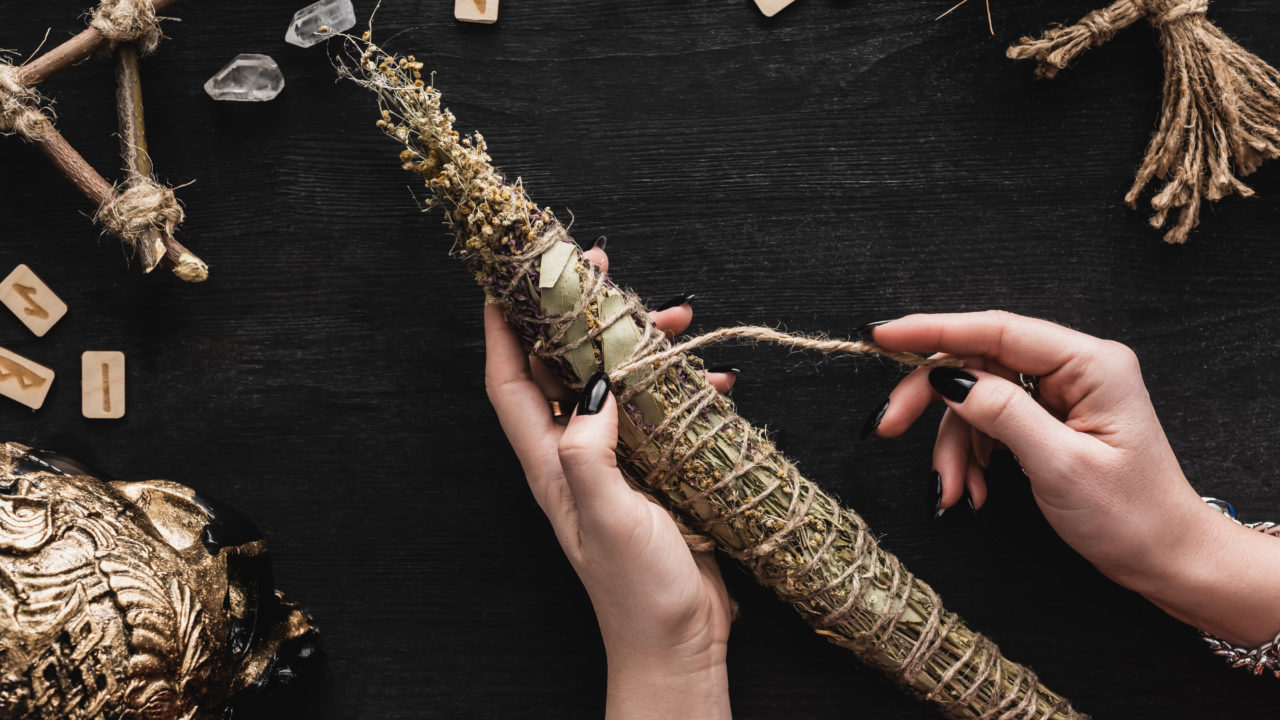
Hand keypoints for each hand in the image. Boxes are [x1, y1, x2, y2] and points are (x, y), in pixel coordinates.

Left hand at [484, 246, 733, 719]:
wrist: (679, 641)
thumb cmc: (637, 590)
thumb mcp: (608, 514)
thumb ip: (589, 449)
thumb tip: (591, 384)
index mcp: (550, 461)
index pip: (510, 381)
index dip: (502, 327)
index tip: (508, 276)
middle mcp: (574, 455)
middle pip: (560, 367)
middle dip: (576, 314)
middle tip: (601, 271)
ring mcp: (614, 462)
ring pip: (613, 381)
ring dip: (638, 344)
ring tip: (677, 317)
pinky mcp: (652, 472)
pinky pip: (660, 412)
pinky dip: (683, 387)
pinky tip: (715, 379)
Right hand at [865, 310, 1279, 646]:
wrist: (1168, 560)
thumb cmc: (1131, 517)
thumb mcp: (1060, 465)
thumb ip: (1002, 413)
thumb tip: (947, 378)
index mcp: (1090, 364)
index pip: (996, 330)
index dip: (933, 331)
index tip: (882, 336)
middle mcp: (1075, 368)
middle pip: (977, 363)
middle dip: (931, 401)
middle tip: (886, 427)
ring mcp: (1061, 393)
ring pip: (976, 399)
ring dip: (954, 447)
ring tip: (953, 493)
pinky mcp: (1050, 419)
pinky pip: (991, 424)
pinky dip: (973, 458)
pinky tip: (974, 491)